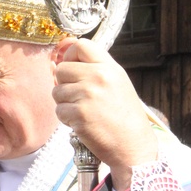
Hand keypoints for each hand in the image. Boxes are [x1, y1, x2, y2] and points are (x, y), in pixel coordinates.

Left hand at [52, 37, 157, 190]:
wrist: (134, 145)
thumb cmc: (124, 115)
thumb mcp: (117, 83)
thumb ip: (95, 69)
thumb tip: (61, 61)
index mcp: (110, 67)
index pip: (81, 45)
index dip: (70, 55)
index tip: (72, 67)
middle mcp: (99, 77)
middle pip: (61, 69)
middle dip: (64, 83)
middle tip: (77, 96)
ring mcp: (88, 95)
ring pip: (57, 91)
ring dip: (65, 103)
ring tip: (84, 111)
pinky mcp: (79, 114)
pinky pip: (59, 110)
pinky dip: (67, 119)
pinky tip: (82, 123)